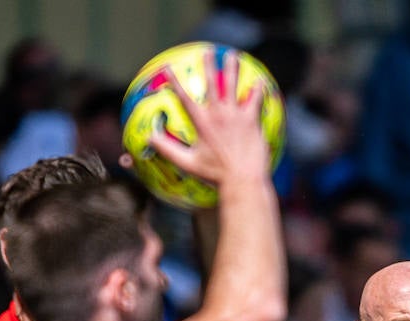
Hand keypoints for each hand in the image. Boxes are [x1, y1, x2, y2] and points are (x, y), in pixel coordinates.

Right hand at [148, 49, 270, 187]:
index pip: (184, 98)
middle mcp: (219, 114)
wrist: (242, 180)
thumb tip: (149, 138)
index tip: (167, 68)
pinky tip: (260, 82)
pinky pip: (255, 101)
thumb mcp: (187, 163)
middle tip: (208, 51)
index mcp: (202, 123)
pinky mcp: (252, 121)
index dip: (174, 82)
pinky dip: (257, 91)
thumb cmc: (215, 175)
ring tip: (233, 55)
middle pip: (212, 83)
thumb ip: (167, 149)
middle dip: (209, 65)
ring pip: (234, 86)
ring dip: (232, 69)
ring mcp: (236, 116)